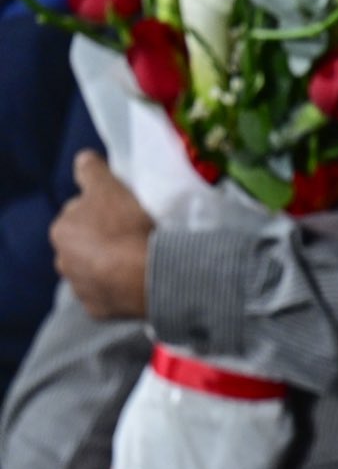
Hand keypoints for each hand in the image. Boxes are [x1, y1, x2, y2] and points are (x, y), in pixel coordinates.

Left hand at [50, 151, 152, 318]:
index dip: (101, 210)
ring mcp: (80, 288)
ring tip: (135, 260)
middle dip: (100, 240)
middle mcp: (63, 260)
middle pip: (84, 244)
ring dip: (108, 265)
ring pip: (94, 270)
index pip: (79, 214)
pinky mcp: (98, 309)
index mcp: (61, 230)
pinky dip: (118, 288)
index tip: (122, 212)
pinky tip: (135, 281)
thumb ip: (92, 170)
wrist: (145, 276)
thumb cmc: (124, 227)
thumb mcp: (108, 187)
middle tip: (130, 235)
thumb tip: (83, 159)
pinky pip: (108, 294)